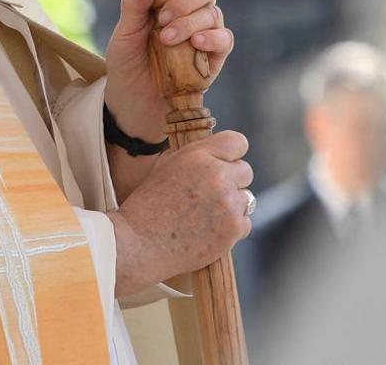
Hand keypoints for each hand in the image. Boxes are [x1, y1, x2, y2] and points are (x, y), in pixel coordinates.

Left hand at [104, 0, 232, 140]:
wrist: (132, 101)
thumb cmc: (128, 61)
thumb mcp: (123, 33)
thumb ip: (133, 7)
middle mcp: (193, 10)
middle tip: (163, 18)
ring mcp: (206, 32)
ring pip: (213, 13)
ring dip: (190, 22)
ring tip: (167, 39)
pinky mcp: (215, 57)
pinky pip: (225, 40)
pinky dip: (212, 38)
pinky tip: (196, 43)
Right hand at [108, 130, 253, 295]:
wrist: (139, 243)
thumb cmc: (147, 205)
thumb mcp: (166, 168)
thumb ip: (195, 159)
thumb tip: (217, 157)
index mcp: (198, 156)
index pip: (237, 142)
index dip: (231, 153)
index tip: (224, 162)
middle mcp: (218, 176)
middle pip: (246, 171)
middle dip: (232, 180)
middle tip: (210, 193)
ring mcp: (229, 203)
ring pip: (246, 198)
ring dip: (231, 204)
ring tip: (205, 214)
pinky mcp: (235, 228)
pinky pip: (245, 222)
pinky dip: (231, 227)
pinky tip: (208, 230)